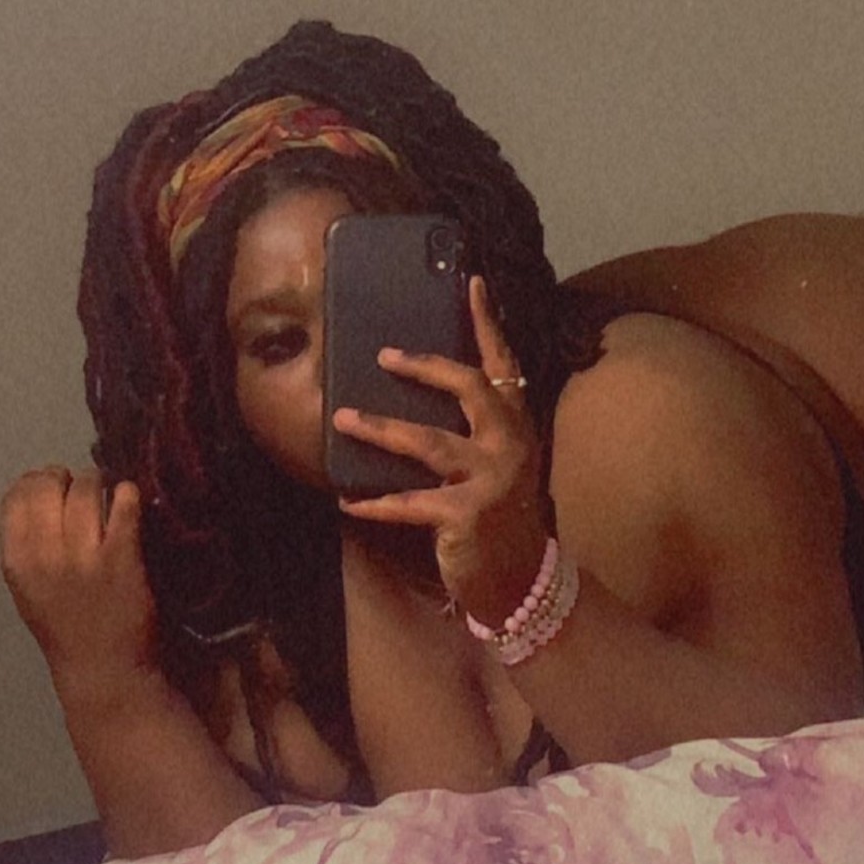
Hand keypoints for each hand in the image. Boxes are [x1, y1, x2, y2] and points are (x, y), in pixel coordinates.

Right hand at [0, 466, 157, 707]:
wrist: (105, 670)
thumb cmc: (66, 629)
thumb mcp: (28, 590)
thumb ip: (28, 545)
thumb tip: (41, 493)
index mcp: (17, 563)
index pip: (16, 497)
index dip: (37, 480)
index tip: (54, 483)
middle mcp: (45, 556)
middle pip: (51, 485)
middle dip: (69, 478)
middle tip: (85, 486)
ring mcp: (85, 557)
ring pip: (87, 488)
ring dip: (101, 483)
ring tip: (110, 494)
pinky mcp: (123, 558)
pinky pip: (125, 504)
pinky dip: (129, 494)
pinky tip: (131, 500)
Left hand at [333, 276, 549, 623]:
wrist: (522, 581)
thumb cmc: (501, 517)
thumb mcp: (500, 464)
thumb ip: (477, 430)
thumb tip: (423, 391)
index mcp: (517, 426)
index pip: (504, 365)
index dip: (487, 323)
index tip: (471, 283)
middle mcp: (509, 444)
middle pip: (469, 388)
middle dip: (425, 368)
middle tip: (384, 356)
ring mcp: (490, 479)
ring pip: (428, 442)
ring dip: (380, 428)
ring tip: (342, 419)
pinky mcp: (465, 515)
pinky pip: (409, 503)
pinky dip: (375, 503)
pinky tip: (346, 501)